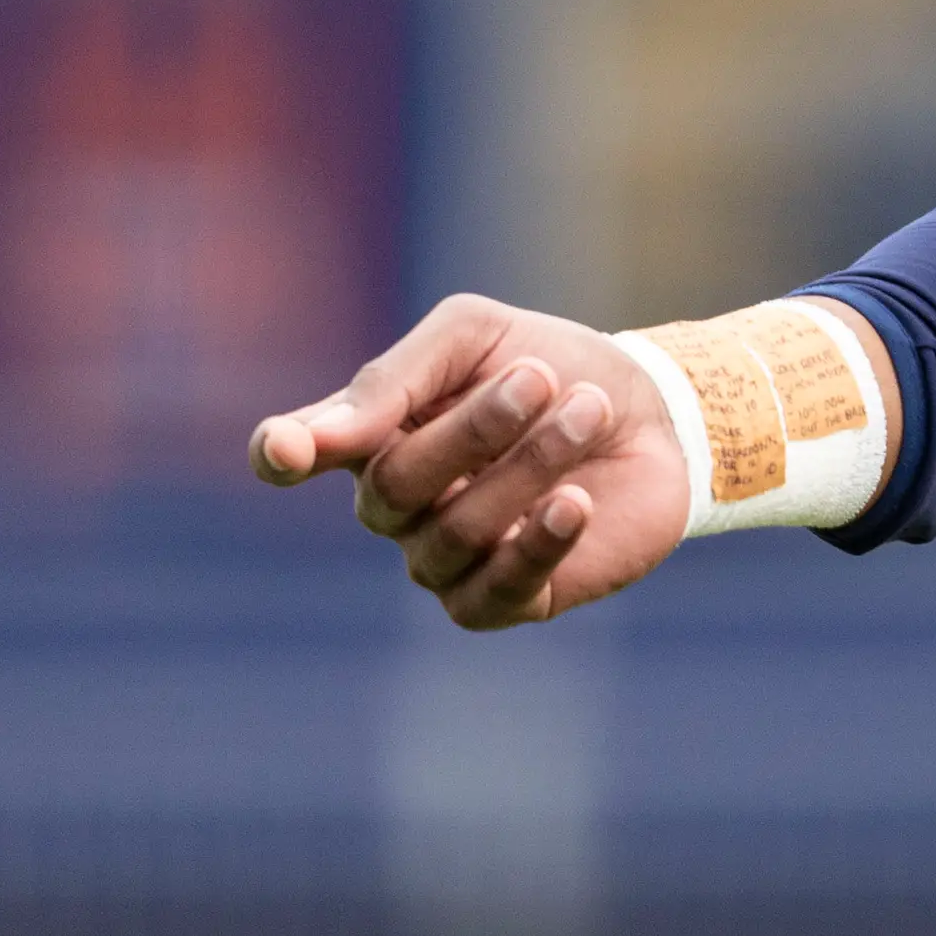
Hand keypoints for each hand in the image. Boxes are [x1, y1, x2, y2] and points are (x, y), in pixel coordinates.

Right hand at [250, 294, 691, 630]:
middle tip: (541, 377)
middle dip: (475, 428)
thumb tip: (316, 439)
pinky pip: (495, 590)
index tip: (287, 448)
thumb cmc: (554, 367)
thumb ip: (397, 378)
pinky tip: (577, 501)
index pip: (292, 453)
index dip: (282, 453)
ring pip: (453, 534)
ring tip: (589, 410)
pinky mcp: (506, 598)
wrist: (653, 410)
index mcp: (372, 435)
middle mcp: (395, 505)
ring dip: (529, 466)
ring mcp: (443, 558)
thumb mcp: (478, 337)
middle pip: (394, 485)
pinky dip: (539, 542)